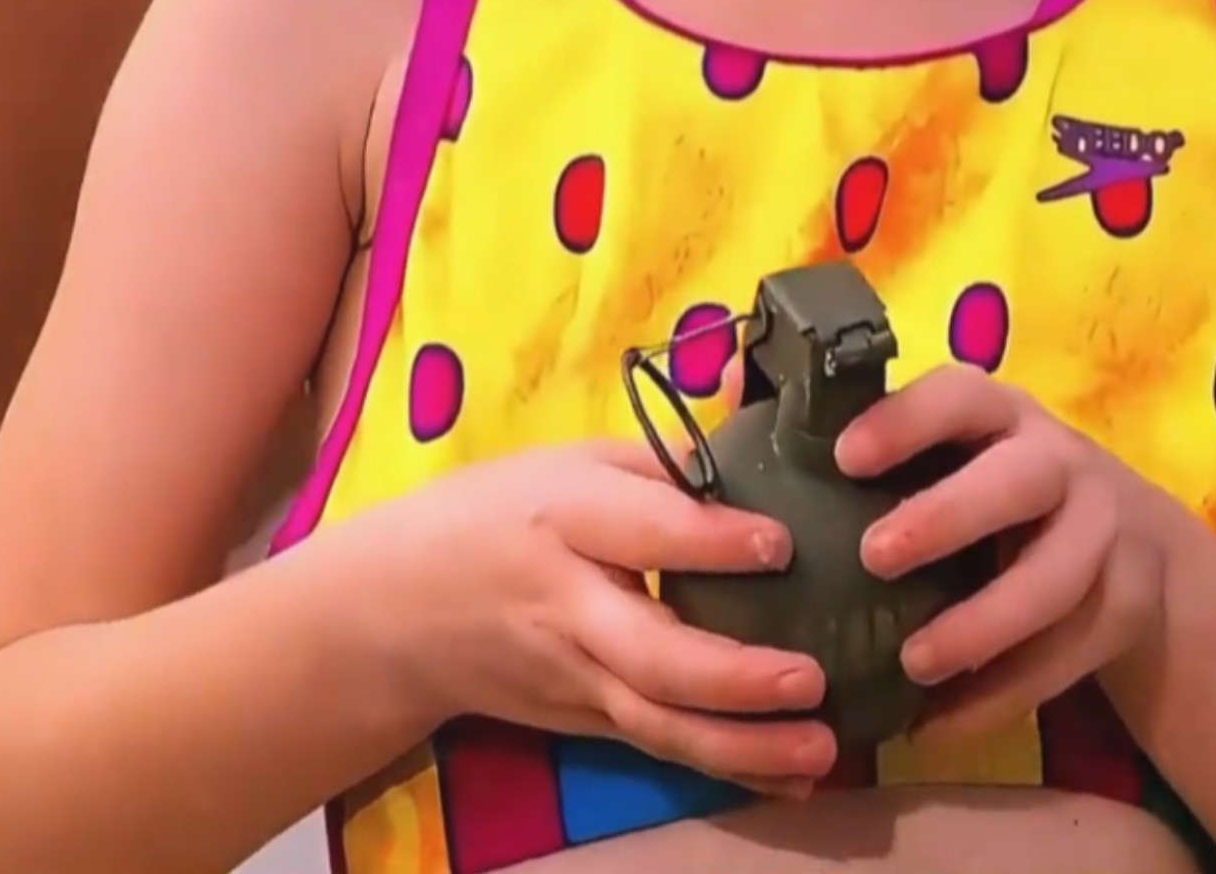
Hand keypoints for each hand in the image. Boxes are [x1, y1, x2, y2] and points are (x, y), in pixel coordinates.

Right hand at [379, 439, 836, 794]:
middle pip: (649, 653)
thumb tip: (766, 440)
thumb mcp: (566, 463)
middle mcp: (568, 607)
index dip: (710, 540)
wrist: (395, 612)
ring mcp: (575, 678)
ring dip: (743, 743)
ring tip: (820, 748)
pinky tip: (794, 776)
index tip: (780, 543)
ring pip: (658, 721)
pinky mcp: (584, 722)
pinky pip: (659, 745)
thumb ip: (661, 462)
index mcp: (563, 518)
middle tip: (810, 678)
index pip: (641, 533)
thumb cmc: (496, 513)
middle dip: (733, 675)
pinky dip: (728, 767)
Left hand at [838, 365, 1167, 743]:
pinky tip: (938, 724)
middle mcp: (1060, 462)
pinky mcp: (1123, 606)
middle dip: (949, 516)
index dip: (907, 421)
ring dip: (984, 625)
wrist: (1134, 544)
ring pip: (1056, 579)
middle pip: (1020, 480)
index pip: (961, 397)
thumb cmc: (995, 486)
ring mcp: (1103, 533)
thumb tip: (732, 375)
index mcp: (1001, 415)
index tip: (845, 457)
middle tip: (874, 556)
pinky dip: (1002, 696)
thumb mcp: (947, 446)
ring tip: (913, 664)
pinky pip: (1066, 657)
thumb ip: (845, 421)